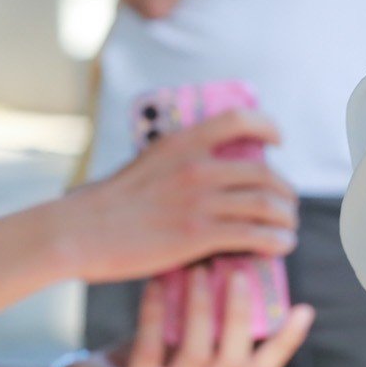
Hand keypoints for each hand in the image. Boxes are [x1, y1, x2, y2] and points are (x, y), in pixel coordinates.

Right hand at [55, 110, 297, 282]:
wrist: (78, 232)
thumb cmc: (104, 205)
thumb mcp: (143, 165)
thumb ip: (174, 165)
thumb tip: (199, 175)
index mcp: (181, 143)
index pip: (238, 120)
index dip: (266, 126)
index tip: (278, 140)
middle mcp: (197, 167)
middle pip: (262, 172)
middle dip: (283, 190)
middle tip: (286, 204)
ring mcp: (199, 200)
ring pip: (264, 204)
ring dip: (284, 218)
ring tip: (287, 229)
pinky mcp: (198, 234)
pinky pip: (253, 235)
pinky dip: (276, 240)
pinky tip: (281, 246)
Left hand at [55, 269, 314, 366]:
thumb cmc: (142, 361)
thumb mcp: (182, 347)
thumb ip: (211, 326)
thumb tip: (241, 268)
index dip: (285, 342)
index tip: (304, 309)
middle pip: (232, 362)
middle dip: (239, 314)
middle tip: (241, 273)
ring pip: (197, 356)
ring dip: (201, 309)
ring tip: (200, 271)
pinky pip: (152, 350)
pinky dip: (157, 313)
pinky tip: (157, 283)